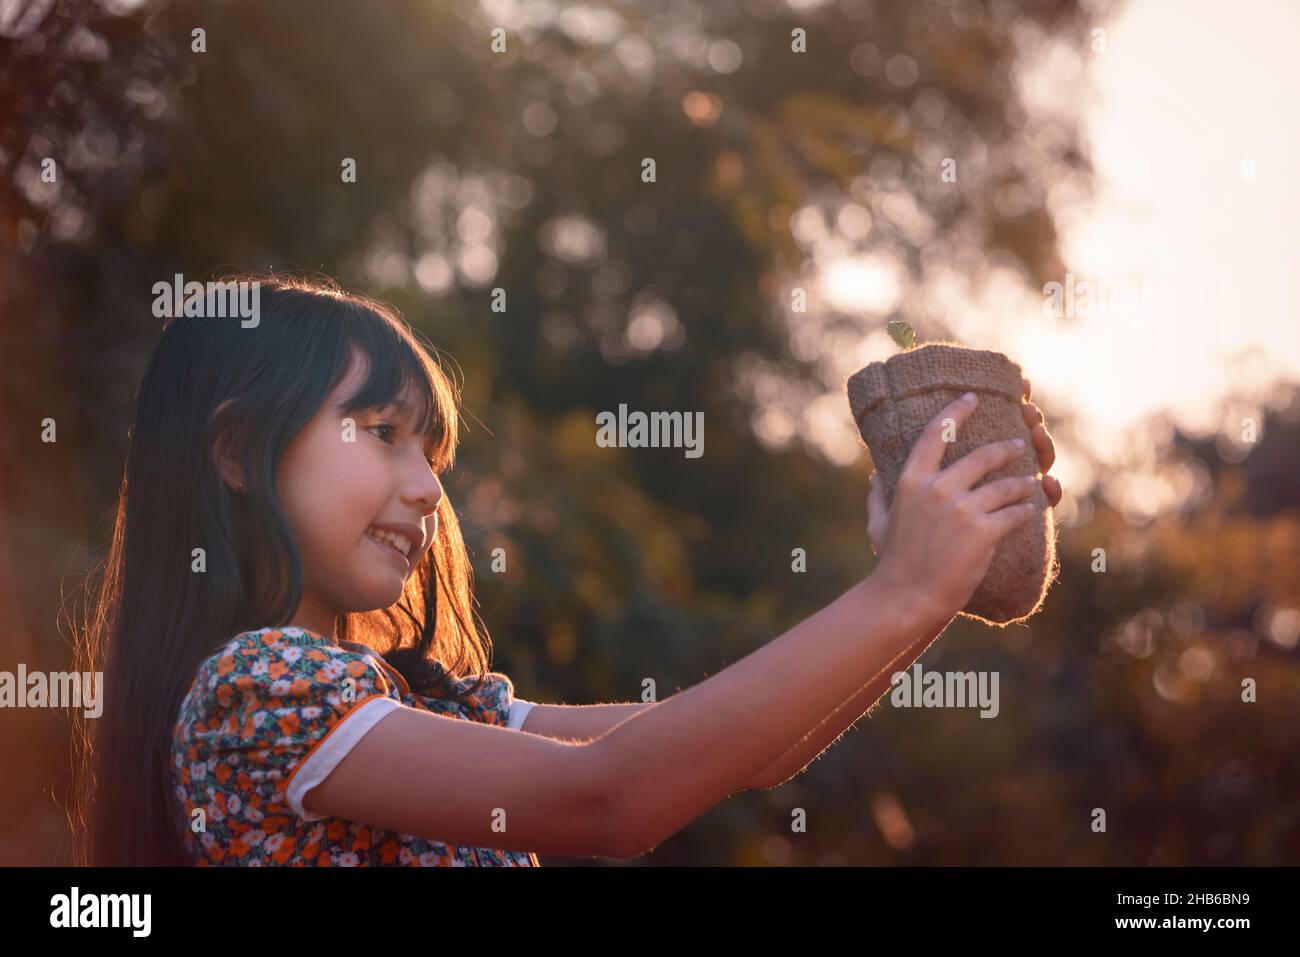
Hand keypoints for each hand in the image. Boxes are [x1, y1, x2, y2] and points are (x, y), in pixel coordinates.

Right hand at [868, 377, 1060, 552]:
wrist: (906, 597)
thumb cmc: (892, 562)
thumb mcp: (878, 524)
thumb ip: (877, 496)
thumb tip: (873, 475)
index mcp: (911, 481)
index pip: (935, 435)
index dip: (956, 413)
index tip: (972, 398)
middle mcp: (937, 489)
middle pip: (981, 456)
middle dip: (1006, 448)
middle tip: (1019, 445)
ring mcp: (962, 510)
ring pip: (1005, 485)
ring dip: (1022, 482)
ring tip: (1031, 482)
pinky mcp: (984, 532)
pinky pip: (1014, 513)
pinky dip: (1025, 510)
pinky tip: (1030, 510)